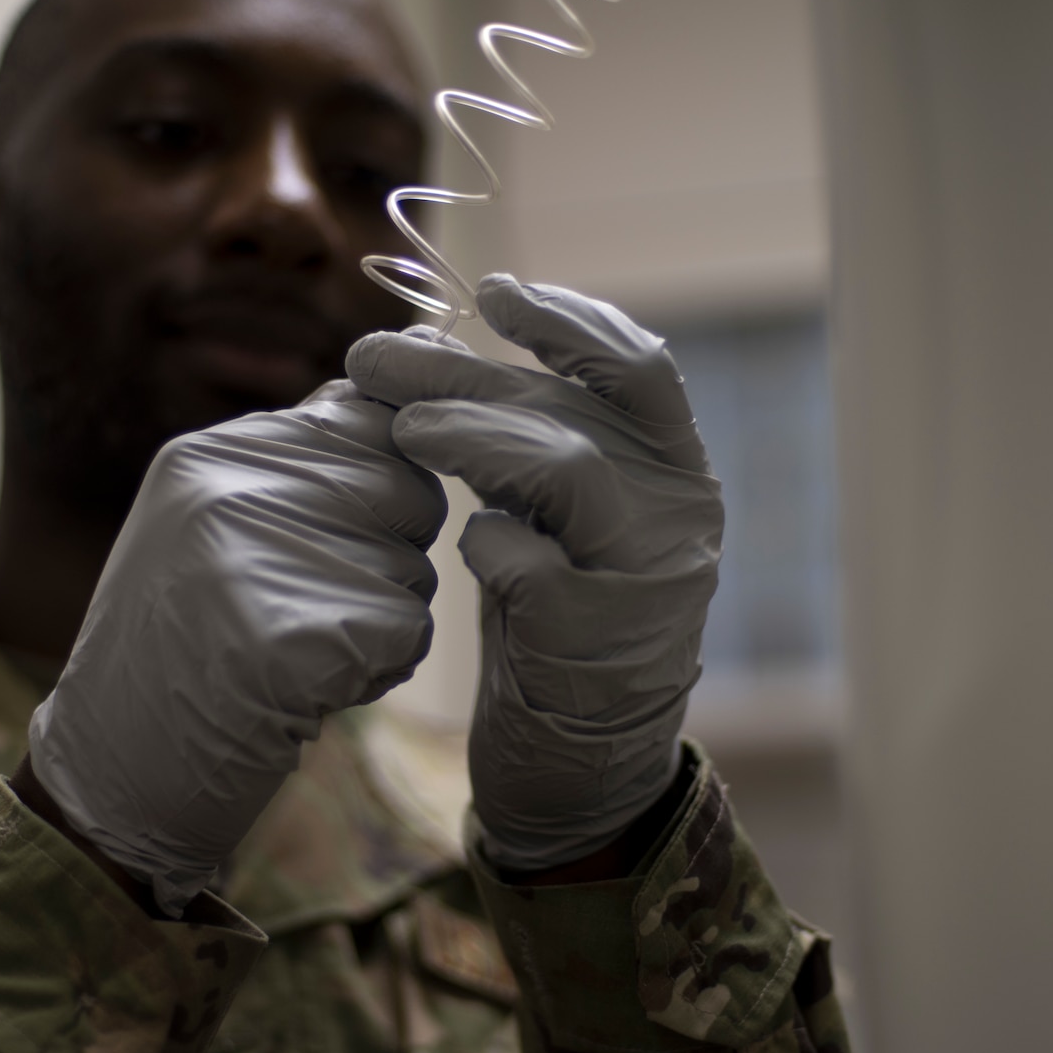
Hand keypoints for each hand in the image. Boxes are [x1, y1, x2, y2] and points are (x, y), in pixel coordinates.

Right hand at [27, 381, 446, 914]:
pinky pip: (408, 630)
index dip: (387, 479)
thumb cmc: (173, 652)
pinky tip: (311, 691)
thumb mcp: (205, 528)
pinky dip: (379, 671)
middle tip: (315, 607)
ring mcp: (267, 560)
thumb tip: (387, 395)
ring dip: (381, 621)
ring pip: (411, 568)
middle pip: (404, 489)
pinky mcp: (306, 635)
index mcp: (207, 456)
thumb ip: (292, 464)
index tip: (360, 528)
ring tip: (298, 654)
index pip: (363, 416)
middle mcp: (234, 490)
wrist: (113, 773)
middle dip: (390, 554)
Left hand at [347, 276, 721, 871]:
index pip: (638, 368)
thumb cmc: (558, 618)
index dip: (567, 320)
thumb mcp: (556, 516)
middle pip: (573, 411)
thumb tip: (428, 345)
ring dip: (473, 438)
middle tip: (374, 359)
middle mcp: (678, 514)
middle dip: (464, 375)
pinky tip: (464, 550)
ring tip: (402, 431)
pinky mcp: (599, 644)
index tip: (490, 292)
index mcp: (675, 469)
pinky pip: (533, 571)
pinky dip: (487, 547)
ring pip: (567, 471)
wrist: (585, 760)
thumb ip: (526, 439)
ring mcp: (647, 580)